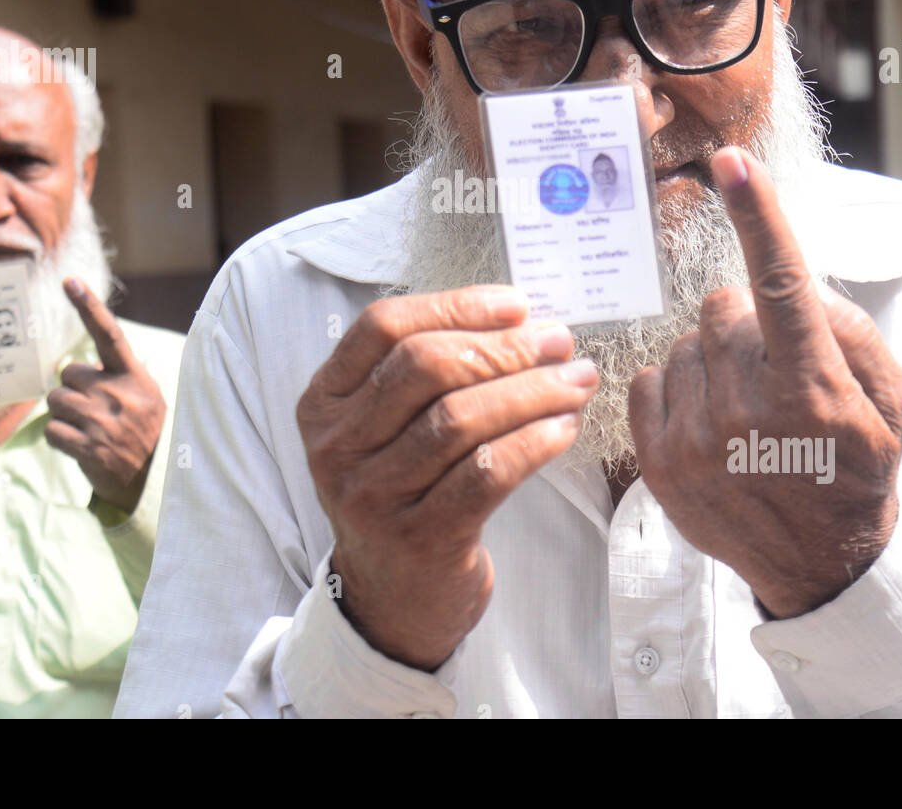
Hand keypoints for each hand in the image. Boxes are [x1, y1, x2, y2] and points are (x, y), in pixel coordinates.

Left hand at [45, 279, 165, 514]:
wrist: (151, 482)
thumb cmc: (143, 434)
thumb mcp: (145, 397)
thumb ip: (117, 377)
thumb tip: (74, 365)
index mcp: (135, 377)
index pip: (109, 334)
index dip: (89, 307)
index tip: (69, 282)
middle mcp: (119, 393)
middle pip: (67, 374)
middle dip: (71, 390)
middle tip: (92, 411)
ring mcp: (103, 421)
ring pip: (56, 402)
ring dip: (64, 416)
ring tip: (88, 430)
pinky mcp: (88, 447)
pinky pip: (51, 430)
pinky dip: (59, 439)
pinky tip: (80, 446)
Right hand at [297, 286, 597, 671]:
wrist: (392, 596)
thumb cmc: (403, 491)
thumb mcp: (385, 429)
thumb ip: (425, 374)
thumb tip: (517, 320)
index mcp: (325, 402)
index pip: (383, 327)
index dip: (454, 306)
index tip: (516, 306)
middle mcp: (338, 445)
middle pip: (425, 366)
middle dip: (504, 347)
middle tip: (558, 344)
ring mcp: (374, 495)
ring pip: (460, 418)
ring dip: (531, 391)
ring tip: (576, 382)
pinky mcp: (420, 537)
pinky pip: (487, 473)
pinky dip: (533, 442)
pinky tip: (563, 428)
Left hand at [629, 147, 901, 618]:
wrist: (821, 565)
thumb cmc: (859, 469)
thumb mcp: (894, 399)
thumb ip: (850, 328)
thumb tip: (793, 284)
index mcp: (813, 389)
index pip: (781, 284)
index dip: (758, 215)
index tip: (733, 162)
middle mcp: (749, 413)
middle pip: (721, 309)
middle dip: (747, 326)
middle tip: (773, 373)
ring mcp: (696, 441)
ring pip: (684, 344)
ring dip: (712, 361)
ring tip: (745, 410)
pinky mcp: (657, 462)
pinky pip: (649, 380)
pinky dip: (677, 390)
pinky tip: (709, 425)